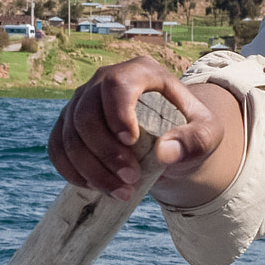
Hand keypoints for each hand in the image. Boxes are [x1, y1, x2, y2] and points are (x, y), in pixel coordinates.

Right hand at [48, 57, 237, 202]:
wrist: (172, 138)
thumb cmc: (190, 131)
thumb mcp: (207, 135)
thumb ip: (195, 141)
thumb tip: (165, 152)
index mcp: (140, 72)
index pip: (116, 84)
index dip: (117, 113)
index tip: (131, 142)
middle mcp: (105, 80)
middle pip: (87, 114)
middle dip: (105, 153)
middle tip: (131, 180)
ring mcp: (83, 101)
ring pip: (69, 134)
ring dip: (90, 169)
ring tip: (120, 191)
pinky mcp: (70, 123)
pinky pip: (57, 146)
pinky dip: (71, 170)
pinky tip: (94, 186)